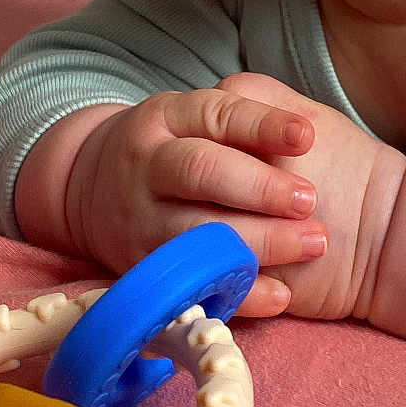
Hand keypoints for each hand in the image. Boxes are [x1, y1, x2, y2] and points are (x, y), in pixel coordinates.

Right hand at [61, 75, 404, 321]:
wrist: (93, 189)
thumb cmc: (173, 148)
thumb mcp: (197, 115)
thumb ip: (247, 114)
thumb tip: (299, 131)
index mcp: (167, 117)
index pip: (216, 114)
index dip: (263, 125)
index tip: (307, 136)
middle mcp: (147, 165)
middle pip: (201, 171)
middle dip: (260, 187)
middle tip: (310, 199)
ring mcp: (141, 220)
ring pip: (196, 233)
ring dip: (258, 242)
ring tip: (312, 243)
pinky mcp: (143, 268)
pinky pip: (192, 285)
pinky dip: (238, 292)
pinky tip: (282, 293)